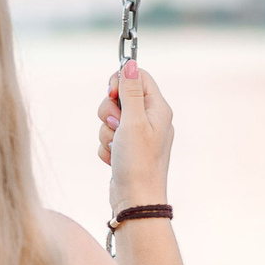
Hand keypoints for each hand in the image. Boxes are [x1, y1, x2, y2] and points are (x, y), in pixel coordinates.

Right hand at [96, 60, 173, 213]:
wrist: (135, 201)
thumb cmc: (138, 162)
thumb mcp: (133, 121)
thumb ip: (131, 91)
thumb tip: (131, 63)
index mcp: (158, 108)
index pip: (138, 76)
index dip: (120, 81)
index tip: (112, 93)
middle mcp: (150, 119)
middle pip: (119, 96)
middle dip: (109, 111)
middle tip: (116, 125)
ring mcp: (138, 135)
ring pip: (109, 118)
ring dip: (106, 132)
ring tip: (117, 148)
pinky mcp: (127, 149)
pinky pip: (108, 137)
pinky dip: (107, 147)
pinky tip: (114, 160)